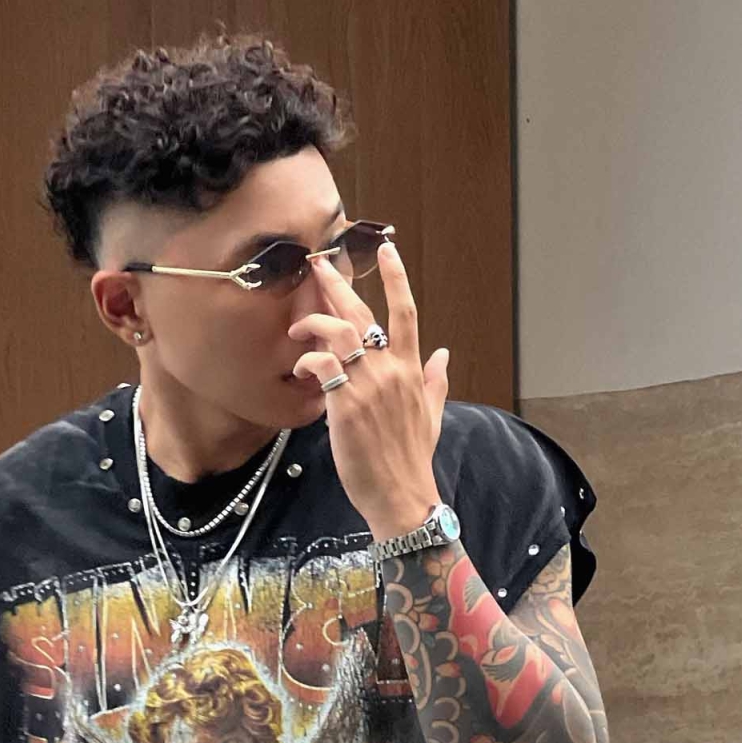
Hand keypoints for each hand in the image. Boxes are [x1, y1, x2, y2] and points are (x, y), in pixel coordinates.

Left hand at [288, 241, 451, 539]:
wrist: (401, 494)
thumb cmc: (411, 459)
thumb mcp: (432, 415)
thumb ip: (435, 381)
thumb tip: (444, 354)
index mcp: (411, 369)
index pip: (407, 311)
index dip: (397, 277)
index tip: (388, 249)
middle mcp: (390, 370)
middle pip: (363, 313)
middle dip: (337, 283)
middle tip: (317, 264)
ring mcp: (368, 386)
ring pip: (339, 333)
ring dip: (313, 322)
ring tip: (297, 326)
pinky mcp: (346, 404)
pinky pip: (323, 365)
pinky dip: (308, 359)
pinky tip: (300, 367)